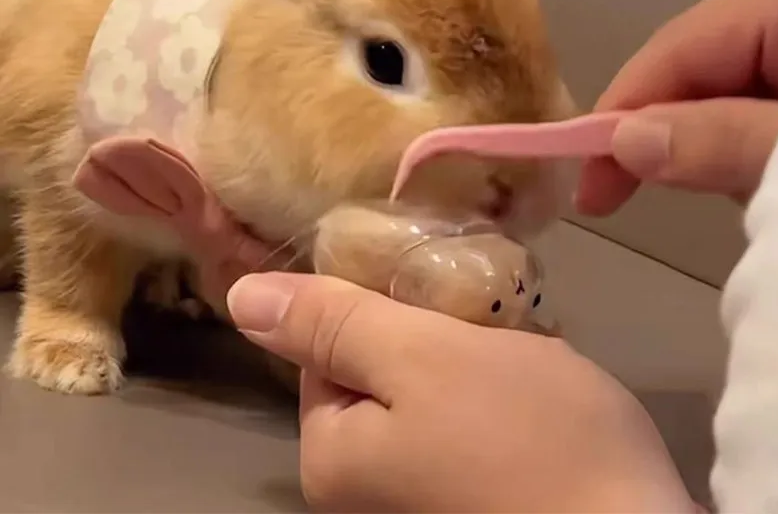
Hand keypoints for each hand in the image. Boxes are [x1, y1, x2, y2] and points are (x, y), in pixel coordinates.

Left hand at [227, 271, 694, 512]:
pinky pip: (468, 410)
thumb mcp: (421, 357)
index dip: (380, 302)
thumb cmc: (526, 433)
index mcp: (334, 453)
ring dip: (470, 347)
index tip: (434, 290)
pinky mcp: (474, 488)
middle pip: (380, 361)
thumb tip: (242, 297)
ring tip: (518, 340)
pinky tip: (535, 376)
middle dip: (432, 326)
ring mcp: (421, 489)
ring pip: (429, 378)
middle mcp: (365, 484)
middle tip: (488, 316)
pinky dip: (496, 381)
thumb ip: (331, 324)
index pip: (328, 342)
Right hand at [576, 0, 777, 215]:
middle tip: (661, 204)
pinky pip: (766, 105)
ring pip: (732, 94)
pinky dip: (762, 151)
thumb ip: (726, 139)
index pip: (677, 48)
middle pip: (700, 70)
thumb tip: (625, 142)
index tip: (589, 191)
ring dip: (729, 151)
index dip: (621, 115)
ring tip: (767, 200)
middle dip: (681, 139)